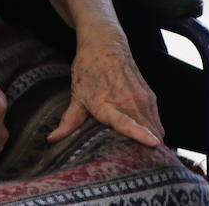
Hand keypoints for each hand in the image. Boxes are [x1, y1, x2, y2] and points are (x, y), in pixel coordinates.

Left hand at [48, 38, 162, 147]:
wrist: (105, 43)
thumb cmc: (88, 69)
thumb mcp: (77, 95)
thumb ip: (69, 121)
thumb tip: (52, 139)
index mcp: (107, 104)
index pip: (127, 122)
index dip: (141, 134)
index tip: (154, 144)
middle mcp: (129, 101)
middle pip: (147, 131)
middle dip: (148, 151)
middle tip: (140, 165)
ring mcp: (142, 98)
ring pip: (155, 127)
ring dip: (154, 141)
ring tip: (148, 157)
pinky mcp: (150, 95)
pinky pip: (156, 119)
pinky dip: (155, 130)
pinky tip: (150, 139)